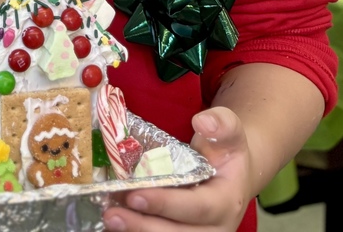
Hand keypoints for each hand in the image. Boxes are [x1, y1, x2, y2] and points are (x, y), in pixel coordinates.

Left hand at [102, 108, 251, 231]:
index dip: (166, 204)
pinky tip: (116, 226)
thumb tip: (203, 121)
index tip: (135, 195)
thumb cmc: (225, 152)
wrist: (231, 173)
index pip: (197, 208)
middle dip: (143, 226)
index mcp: (226, 203)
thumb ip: (221, 124)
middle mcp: (214, 228)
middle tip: (112, 215)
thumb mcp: (229, 132)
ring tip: (110, 220)